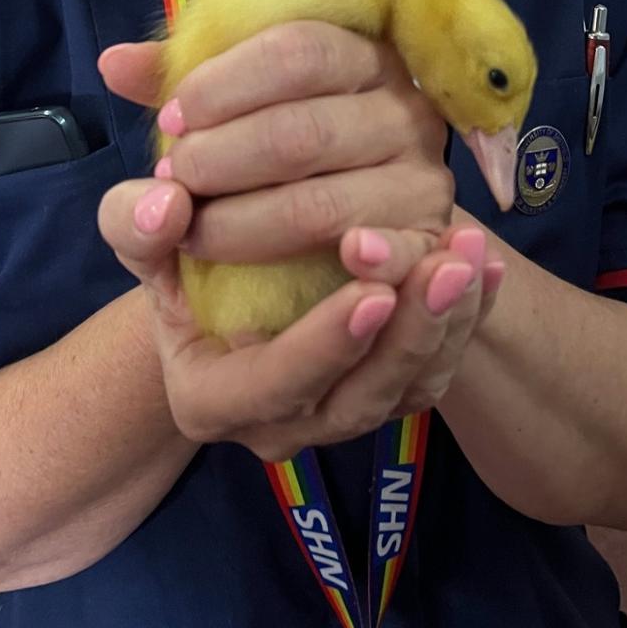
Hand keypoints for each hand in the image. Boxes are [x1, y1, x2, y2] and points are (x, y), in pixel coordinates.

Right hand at [95, 35, 506, 460]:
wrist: (220, 286)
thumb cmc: (178, 256)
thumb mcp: (144, 237)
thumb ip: (136, 223)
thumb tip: (162, 202)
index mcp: (212, 400)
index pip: (273, 387)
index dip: (321, 345)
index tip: (369, 290)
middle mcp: (282, 425)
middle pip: (358, 399)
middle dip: (409, 334)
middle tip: (447, 266)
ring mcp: (342, 413)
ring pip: (408, 389)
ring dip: (448, 323)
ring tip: (473, 256)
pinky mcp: (390, 391)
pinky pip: (439, 367)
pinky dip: (470, 319)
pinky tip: (490, 265)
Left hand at [147, 19, 456, 281]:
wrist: (329, 255)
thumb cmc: (264, 170)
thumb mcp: (219, 122)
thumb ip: (170, 88)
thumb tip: (114, 63)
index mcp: (360, 56)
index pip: (297, 50)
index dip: (223, 85)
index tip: (171, 122)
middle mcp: (405, 111)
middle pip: (301, 131)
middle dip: (218, 161)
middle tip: (173, 183)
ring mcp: (423, 181)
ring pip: (320, 205)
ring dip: (240, 225)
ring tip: (193, 233)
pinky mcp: (424, 249)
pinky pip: (374, 261)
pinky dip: (325, 266)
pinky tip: (276, 270)